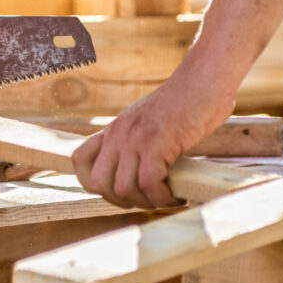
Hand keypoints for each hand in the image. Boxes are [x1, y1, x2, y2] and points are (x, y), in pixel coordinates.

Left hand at [71, 70, 234, 208]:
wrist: (203, 80)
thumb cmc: (184, 104)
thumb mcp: (146, 121)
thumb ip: (134, 141)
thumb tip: (135, 171)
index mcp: (113, 129)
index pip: (79, 160)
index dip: (94, 183)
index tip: (121, 192)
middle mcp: (118, 134)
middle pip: (98, 183)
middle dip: (121, 201)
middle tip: (147, 199)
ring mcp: (135, 138)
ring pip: (122, 189)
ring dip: (146, 202)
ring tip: (167, 199)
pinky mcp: (157, 143)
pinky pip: (148, 183)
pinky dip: (162, 198)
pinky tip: (177, 196)